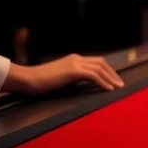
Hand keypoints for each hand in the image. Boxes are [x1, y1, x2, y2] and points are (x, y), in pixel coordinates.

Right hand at [3, 54, 122, 94]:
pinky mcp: (73, 71)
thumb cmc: (40, 81)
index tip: (114, 79)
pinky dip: (103, 82)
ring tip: (117, 87)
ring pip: (100, 68)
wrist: (27, 79)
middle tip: (120, 84)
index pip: (96, 62)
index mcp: (74, 59)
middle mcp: (76, 58)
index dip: (107, 70)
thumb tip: (83, 85)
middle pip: (101, 63)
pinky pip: (93, 76)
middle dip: (112, 73)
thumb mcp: (61, 77)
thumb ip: (72, 78)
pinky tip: (108, 89)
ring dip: (111, 78)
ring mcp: (75, 63)